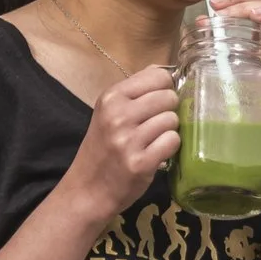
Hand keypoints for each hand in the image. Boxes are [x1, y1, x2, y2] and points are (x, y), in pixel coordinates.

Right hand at [63, 65, 179, 218]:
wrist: (88, 189)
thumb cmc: (103, 148)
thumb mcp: (109, 112)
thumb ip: (135, 90)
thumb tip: (163, 70)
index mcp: (111, 97)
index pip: (158, 76)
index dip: (165, 88)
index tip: (158, 102)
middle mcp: (118, 114)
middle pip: (169, 97)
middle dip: (168, 111)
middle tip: (155, 125)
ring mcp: (128, 139)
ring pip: (172, 120)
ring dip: (169, 131)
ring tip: (153, 141)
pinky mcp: (140, 162)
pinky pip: (172, 141)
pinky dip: (169, 148)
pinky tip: (157, 153)